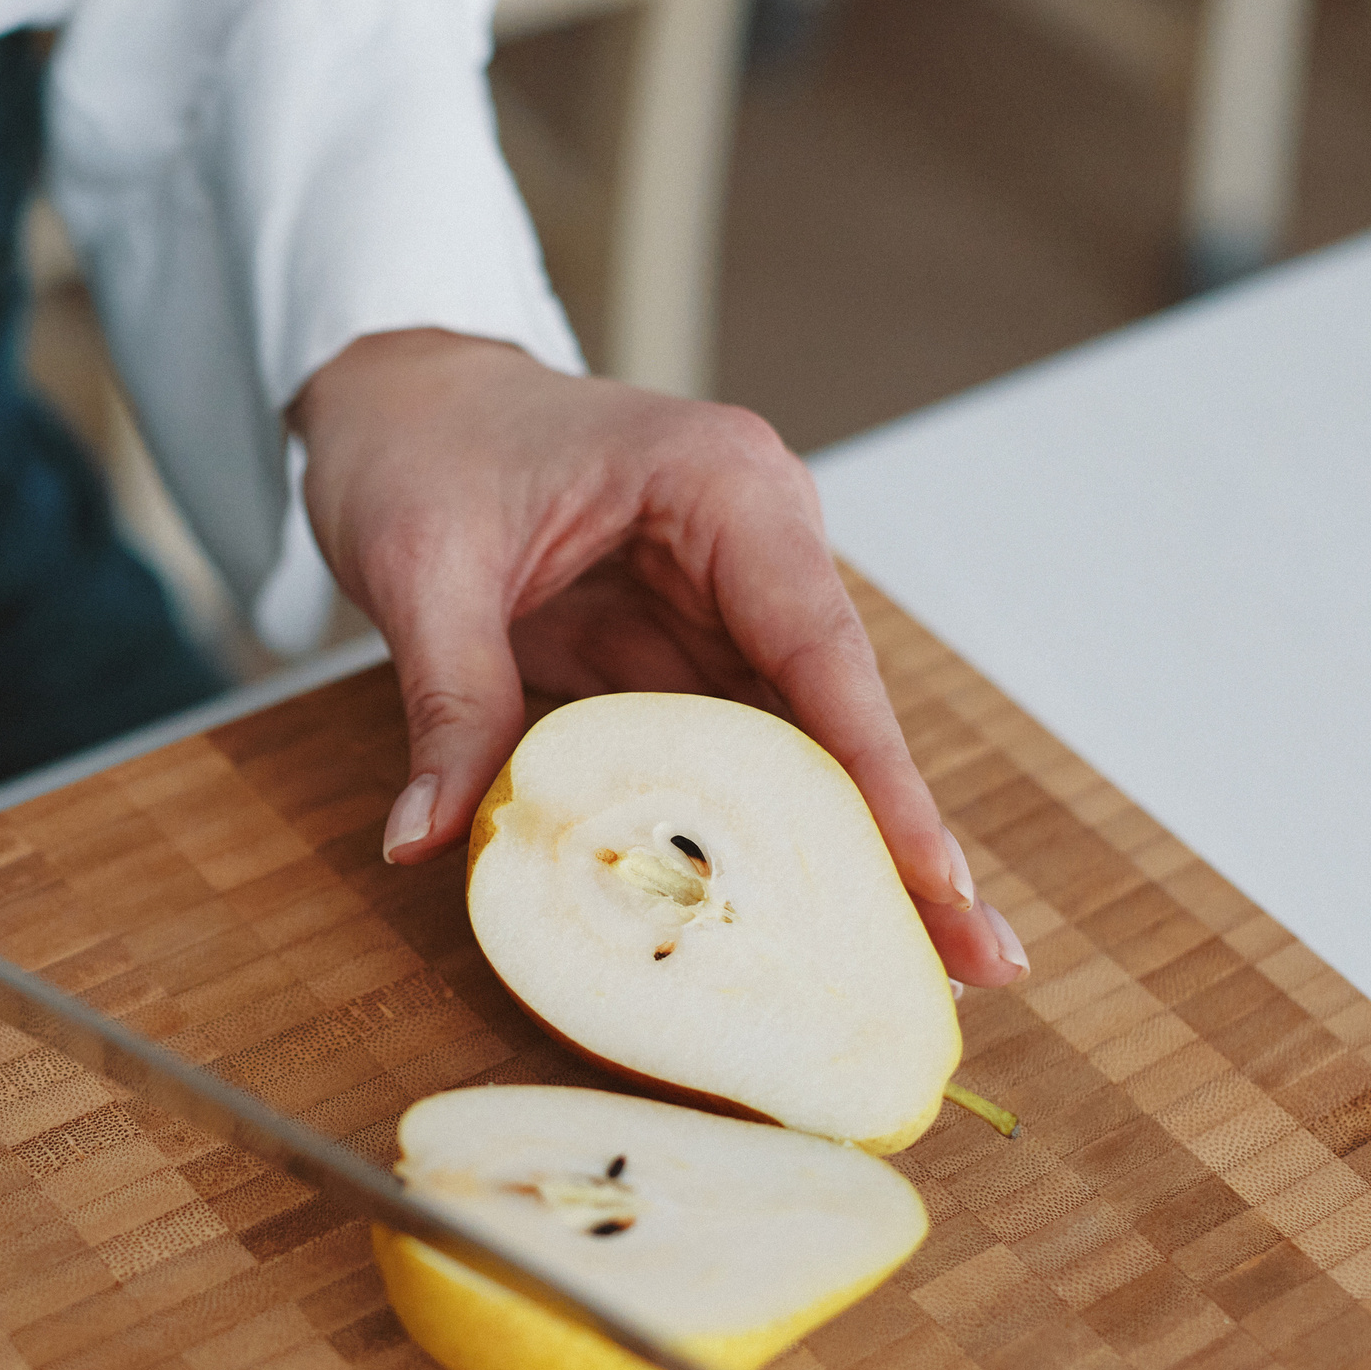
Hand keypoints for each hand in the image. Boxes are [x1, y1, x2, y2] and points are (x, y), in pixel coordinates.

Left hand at [292, 329, 1026, 988]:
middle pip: (838, 717)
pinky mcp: (678, 654)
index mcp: (723, 489)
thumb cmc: (421, 443)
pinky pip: (725, 758)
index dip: (880, 779)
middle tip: (974, 967)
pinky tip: (782, 926)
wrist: (396, 395)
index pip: (821, 652)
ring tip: (894, 974)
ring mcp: (722, 605)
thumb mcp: (423, 568)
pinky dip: (748, 838)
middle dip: (896, 843)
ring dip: (836, 857)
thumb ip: (447, 702)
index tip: (937, 881)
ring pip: (796, 751)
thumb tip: (428, 838)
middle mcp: (752, 546)